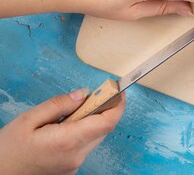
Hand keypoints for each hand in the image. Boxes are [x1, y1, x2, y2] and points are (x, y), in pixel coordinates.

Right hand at [0, 89, 125, 173]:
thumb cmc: (8, 150)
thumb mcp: (28, 120)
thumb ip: (59, 105)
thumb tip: (83, 94)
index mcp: (68, 140)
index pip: (107, 122)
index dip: (117, 104)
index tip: (118, 90)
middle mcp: (76, 155)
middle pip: (103, 128)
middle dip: (103, 110)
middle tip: (91, 96)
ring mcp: (74, 164)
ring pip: (95, 137)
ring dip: (91, 121)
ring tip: (68, 115)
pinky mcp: (70, 168)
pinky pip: (84, 146)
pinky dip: (82, 133)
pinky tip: (63, 129)